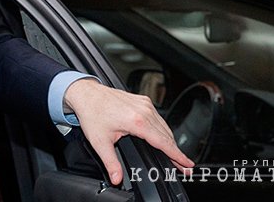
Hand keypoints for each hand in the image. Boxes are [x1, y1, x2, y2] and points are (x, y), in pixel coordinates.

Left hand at [64, 79, 194, 184]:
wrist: (86, 94)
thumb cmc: (92, 113)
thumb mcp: (100, 142)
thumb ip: (111, 162)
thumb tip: (116, 178)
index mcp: (137, 121)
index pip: (163, 143)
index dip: (177, 156)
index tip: (188, 165)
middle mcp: (144, 111)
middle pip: (167, 136)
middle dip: (176, 152)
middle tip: (182, 166)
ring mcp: (145, 104)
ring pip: (164, 126)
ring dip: (170, 141)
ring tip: (174, 154)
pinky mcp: (143, 100)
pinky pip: (158, 118)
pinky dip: (162, 129)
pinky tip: (162, 137)